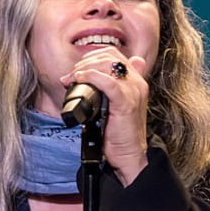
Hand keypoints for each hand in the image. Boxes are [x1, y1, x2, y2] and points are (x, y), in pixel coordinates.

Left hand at [61, 48, 148, 185]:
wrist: (129, 155)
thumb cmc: (119, 135)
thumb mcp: (114, 107)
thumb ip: (108, 91)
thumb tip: (92, 78)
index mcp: (135, 81)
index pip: (114, 54)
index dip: (92, 57)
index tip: (78, 70)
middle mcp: (137, 82)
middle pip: (110, 54)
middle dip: (86, 61)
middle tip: (72, 75)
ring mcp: (133, 91)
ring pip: (108, 63)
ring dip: (85, 68)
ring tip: (72, 79)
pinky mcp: (126, 102)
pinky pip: (107, 81)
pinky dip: (90, 76)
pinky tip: (79, 80)